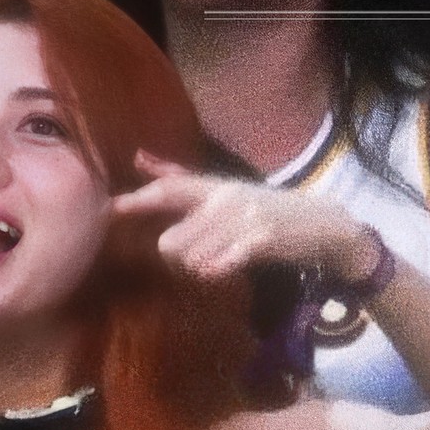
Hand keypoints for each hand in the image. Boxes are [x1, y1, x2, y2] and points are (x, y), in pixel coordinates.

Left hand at [112, 149, 362, 279]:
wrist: (323, 225)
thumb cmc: (268, 211)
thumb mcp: (223, 191)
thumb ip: (180, 177)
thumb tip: (139, 157)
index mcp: (215, 185)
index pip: (168, 189)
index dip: (136, 201)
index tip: (106, 211)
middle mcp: (225, 197)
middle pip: (172, 240)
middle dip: (175, 258)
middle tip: (194, 258)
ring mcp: (243, 218)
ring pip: (192, 257)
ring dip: (197, 268)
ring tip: (217, 263)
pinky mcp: (259, 240)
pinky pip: (218, 265)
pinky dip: (214, 272)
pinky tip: (221, 272)